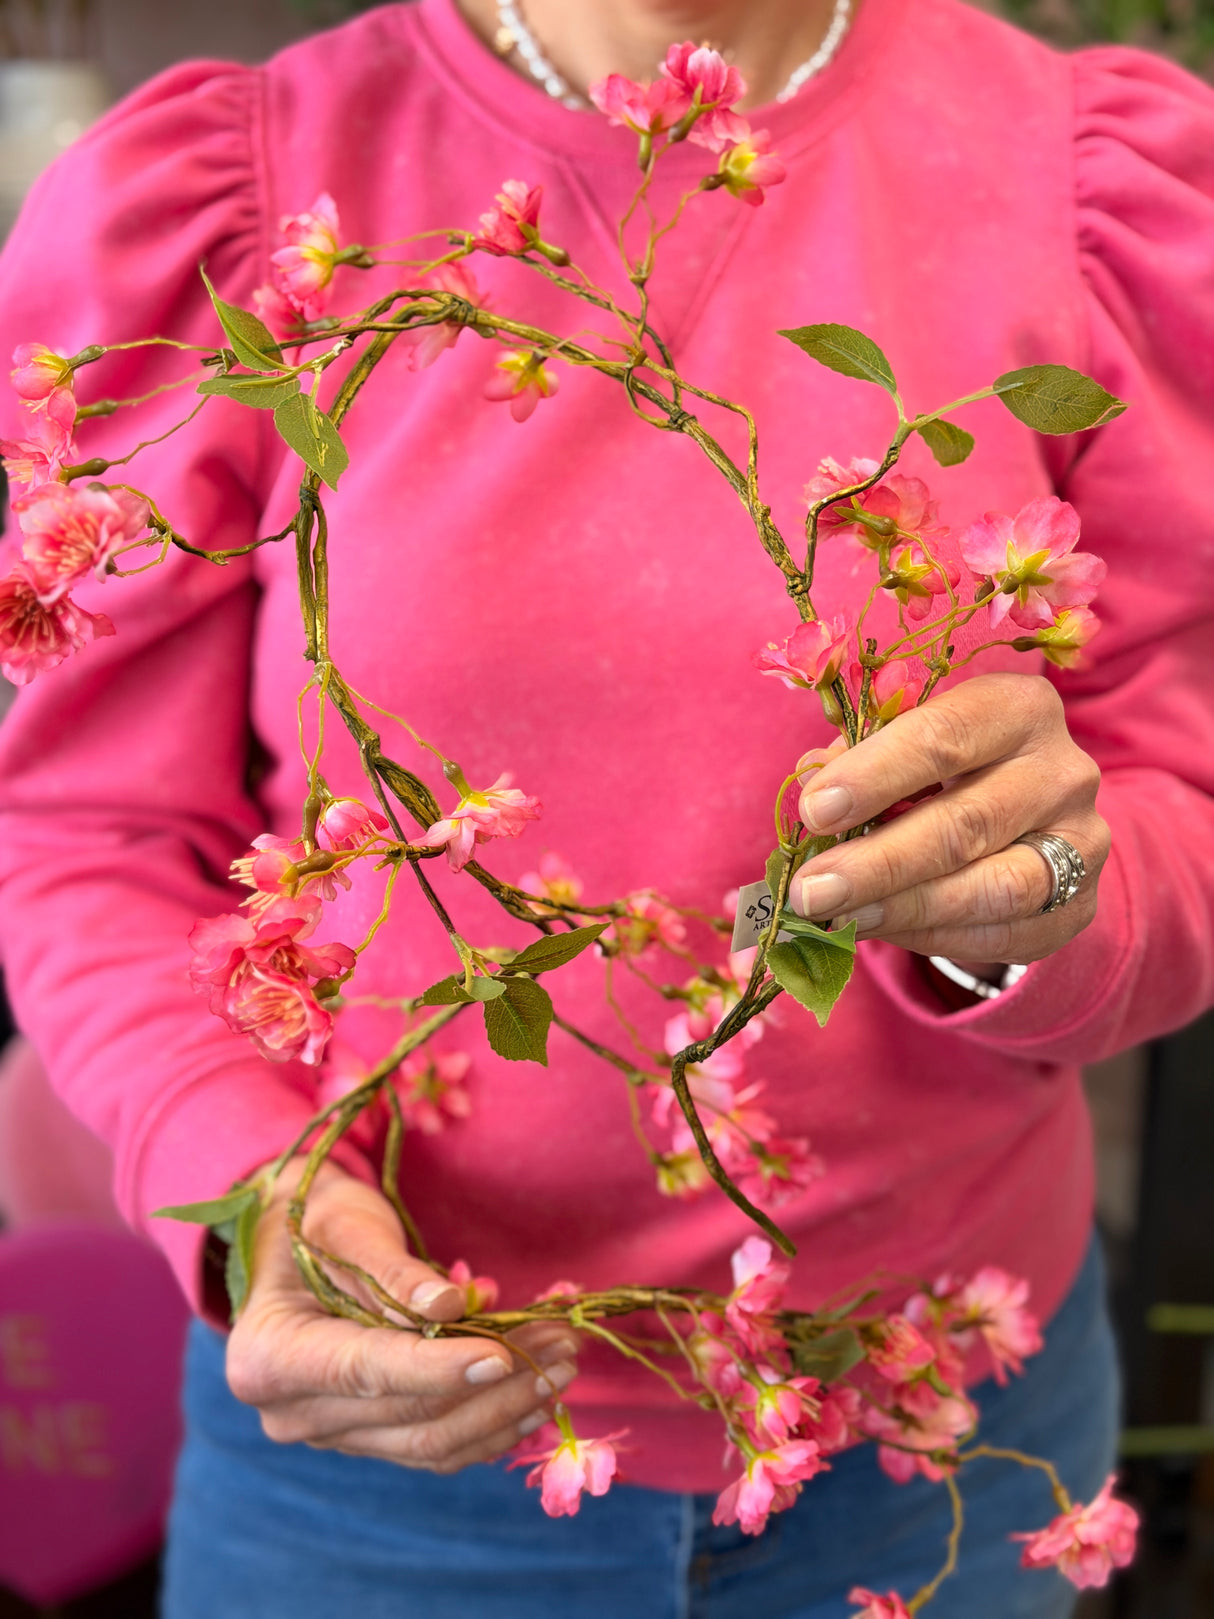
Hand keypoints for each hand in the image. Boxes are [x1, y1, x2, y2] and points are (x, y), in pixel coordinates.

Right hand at [226, 1160, 577, 1472]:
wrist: (292, 1248)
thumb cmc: (318, 1224)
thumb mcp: (348, 1226)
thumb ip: (393, 1271)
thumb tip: (450, 1307)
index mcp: (268, 1358)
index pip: (367, 1371)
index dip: (438, 1368)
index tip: (502, 1354)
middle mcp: (292, 1414)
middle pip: (411, 1416)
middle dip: (496, 1383)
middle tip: (561, 1344)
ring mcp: (330, 1434)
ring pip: (432, 1442)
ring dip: (506, 1408)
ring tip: (563, 1365)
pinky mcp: (366, 1439)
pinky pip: (433, 1447)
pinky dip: (489, 1427)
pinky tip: (537, 1400)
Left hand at [788, 673, 1107, 964]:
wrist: (1030, 819)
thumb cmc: (948, 769)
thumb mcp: (908, 745)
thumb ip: (861, 760)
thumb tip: (812, 787)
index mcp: (1018, 708)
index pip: (944, 737)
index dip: (874, 776)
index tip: (815, 812)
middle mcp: (1063, 771)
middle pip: (965, 823)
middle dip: (878, 862)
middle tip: (811, 890)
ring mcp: (1081, 841)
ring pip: (990, 888)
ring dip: (904, 907)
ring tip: (838, 916)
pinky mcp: (1079, 904)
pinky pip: (1002, 933)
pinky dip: (933, 936)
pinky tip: (881, 929)